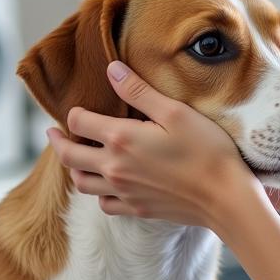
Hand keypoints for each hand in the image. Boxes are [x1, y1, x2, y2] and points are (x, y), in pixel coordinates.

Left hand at [46, 60, 262, 230]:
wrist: (226, 197)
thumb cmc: (206, 150)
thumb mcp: (175, 112)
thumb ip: (138, 91)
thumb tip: (110, 70)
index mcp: (120, 139)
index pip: (79, 123)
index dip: (73, 113)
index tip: (75, 109)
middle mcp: (114, 168)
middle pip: (69, 156)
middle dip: (57, 142)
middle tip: (53, 133)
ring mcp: (124, 192)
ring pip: (81, 183)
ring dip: (73, 168)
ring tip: (76, 157)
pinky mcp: (137, 209)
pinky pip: (104, 204)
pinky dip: (98, 193)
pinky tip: (106, 184)